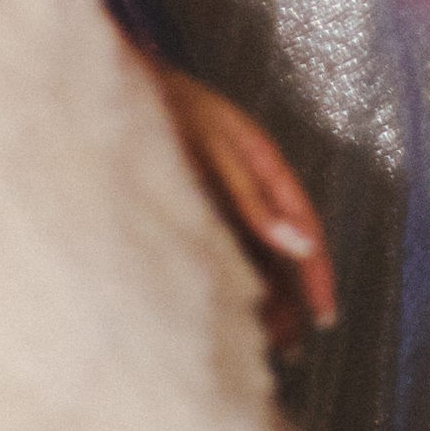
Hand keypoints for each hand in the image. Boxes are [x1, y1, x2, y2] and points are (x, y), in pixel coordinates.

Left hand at [153, 70, 335, 359]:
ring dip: (258, 294)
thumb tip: (300, 245)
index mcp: (262, 158)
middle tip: (288, 348)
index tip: (325, 316)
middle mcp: (245, 180)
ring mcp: (218, 192)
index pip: (305, 222)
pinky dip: (227, 280)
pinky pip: (220, 250)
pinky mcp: (191, 204)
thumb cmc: (163, 105)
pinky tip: (220, 310)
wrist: (104, 83)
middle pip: (280, 246)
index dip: (317, 271)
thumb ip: (252, 200)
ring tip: (255, 341)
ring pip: (251, 253)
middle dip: (288, 296)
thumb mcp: (214, 151)